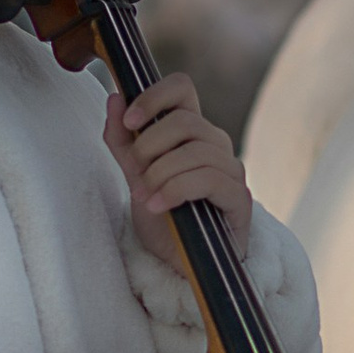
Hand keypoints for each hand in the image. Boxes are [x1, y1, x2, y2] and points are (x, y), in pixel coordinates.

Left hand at [103, 71, 253, 269]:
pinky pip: (208, 179)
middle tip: (134, 172)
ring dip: (160, 174)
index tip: (130, 120)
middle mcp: (215, 144)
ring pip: (195, 151)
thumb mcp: (133, 176)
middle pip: (185, 120)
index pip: (182, 88)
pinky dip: (175, 191)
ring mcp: (231, 169)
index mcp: (191, 131)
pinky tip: (158, 206)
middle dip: (150, 145)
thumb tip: (114, 97)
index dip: (154, 96)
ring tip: (145, 197)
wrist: (178, 264)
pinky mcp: (238, 197)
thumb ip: (122, 140)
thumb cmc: (162, 218)